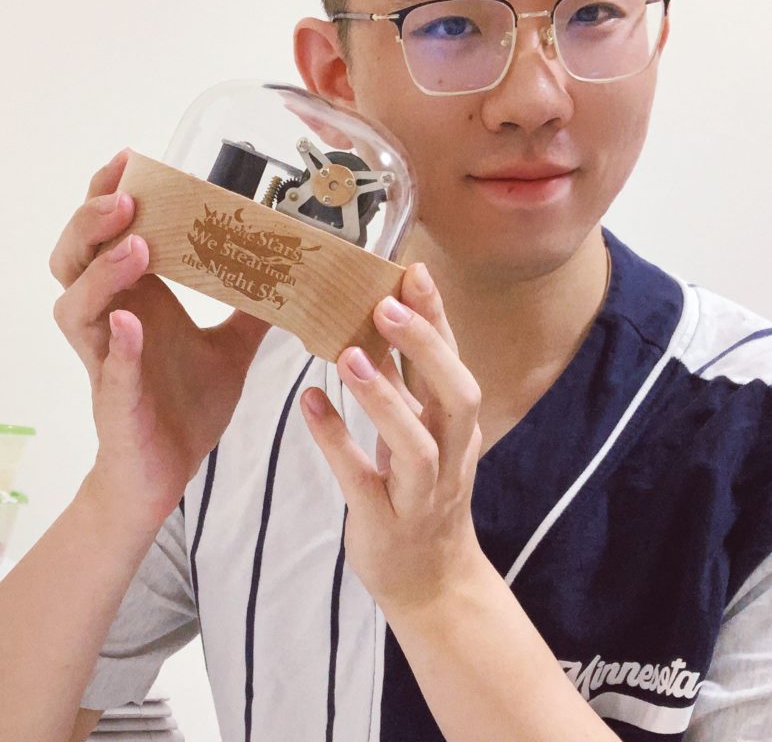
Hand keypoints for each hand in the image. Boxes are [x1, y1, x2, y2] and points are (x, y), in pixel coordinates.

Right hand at [50, 150, 270, 530]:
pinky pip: (107, 364)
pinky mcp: (114, 397)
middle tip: (128, 195)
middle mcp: (111, 318)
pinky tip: (129, 323)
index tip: (131, 158)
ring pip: (75, 303)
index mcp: (136, 298)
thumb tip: (296, 272)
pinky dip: (117, 342)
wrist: (168, 472)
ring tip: (138, 245)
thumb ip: (253, 309)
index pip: (107, 234)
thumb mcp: (232, 347)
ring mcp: (106, 357)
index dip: (110, 193)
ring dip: (104, 270)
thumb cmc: (186, 406)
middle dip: (94, 220)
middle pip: (75, 255)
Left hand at [299, 263, 485, 614]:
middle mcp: (450, 457)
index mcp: (457, 427)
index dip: (438, 318)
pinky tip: (310, 404)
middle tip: (385, 307)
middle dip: (426, 349)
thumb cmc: (422, 495)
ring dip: (385, 399)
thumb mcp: (424, 436)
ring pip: (417, 447)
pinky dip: (337, 441)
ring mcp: (421, 496)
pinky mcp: (385, 525)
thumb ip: (406, 385)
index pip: (455, 362)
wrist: (432, 583)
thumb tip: (377, 323)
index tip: (413, 272)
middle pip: (457, 397)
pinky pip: (362, 481)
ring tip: (348, 356)